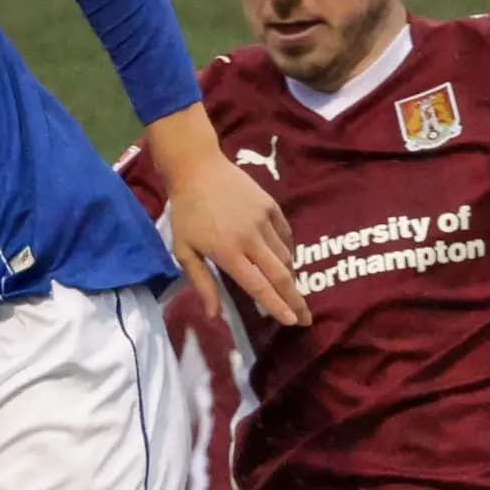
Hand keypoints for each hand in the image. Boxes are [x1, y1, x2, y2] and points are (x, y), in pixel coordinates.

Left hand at [163, 148, 305, 328]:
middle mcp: (250, 238)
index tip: (291, 321)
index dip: (276, 306)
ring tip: (292, 292)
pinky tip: (286, 262)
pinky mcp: (271, 206)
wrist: (197, 168)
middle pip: (280, 275)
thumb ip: (201, 283)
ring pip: (284, 256)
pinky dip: (288, 251)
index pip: (258, 286)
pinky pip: (285, 235)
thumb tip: (214, 316)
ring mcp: (263, 220)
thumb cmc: (186, 212)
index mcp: (228, 252)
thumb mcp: (184, 250)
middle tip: (305, 319)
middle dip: (295, 300)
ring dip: (290, 277)